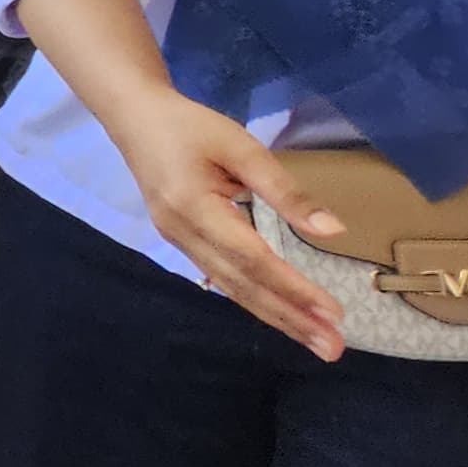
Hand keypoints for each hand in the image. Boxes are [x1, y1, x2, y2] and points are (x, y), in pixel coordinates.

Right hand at [102, 90, 347, 361]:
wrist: (134, 118)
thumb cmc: (190, 126)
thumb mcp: (241, 146)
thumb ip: (285, 190)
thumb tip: (332, 231)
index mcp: (195, 208)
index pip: (252, 259)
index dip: (293, 288)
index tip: (333, 312)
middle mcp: (183, 235)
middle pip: (242, 285)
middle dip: (289, 319)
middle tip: (332, 349)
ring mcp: (178, 242)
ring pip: (231, 288)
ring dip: (275, 317)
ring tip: (314, 340)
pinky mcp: (181, 241)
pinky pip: (221, 278)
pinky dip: (253, 299)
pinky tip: (277, 314)